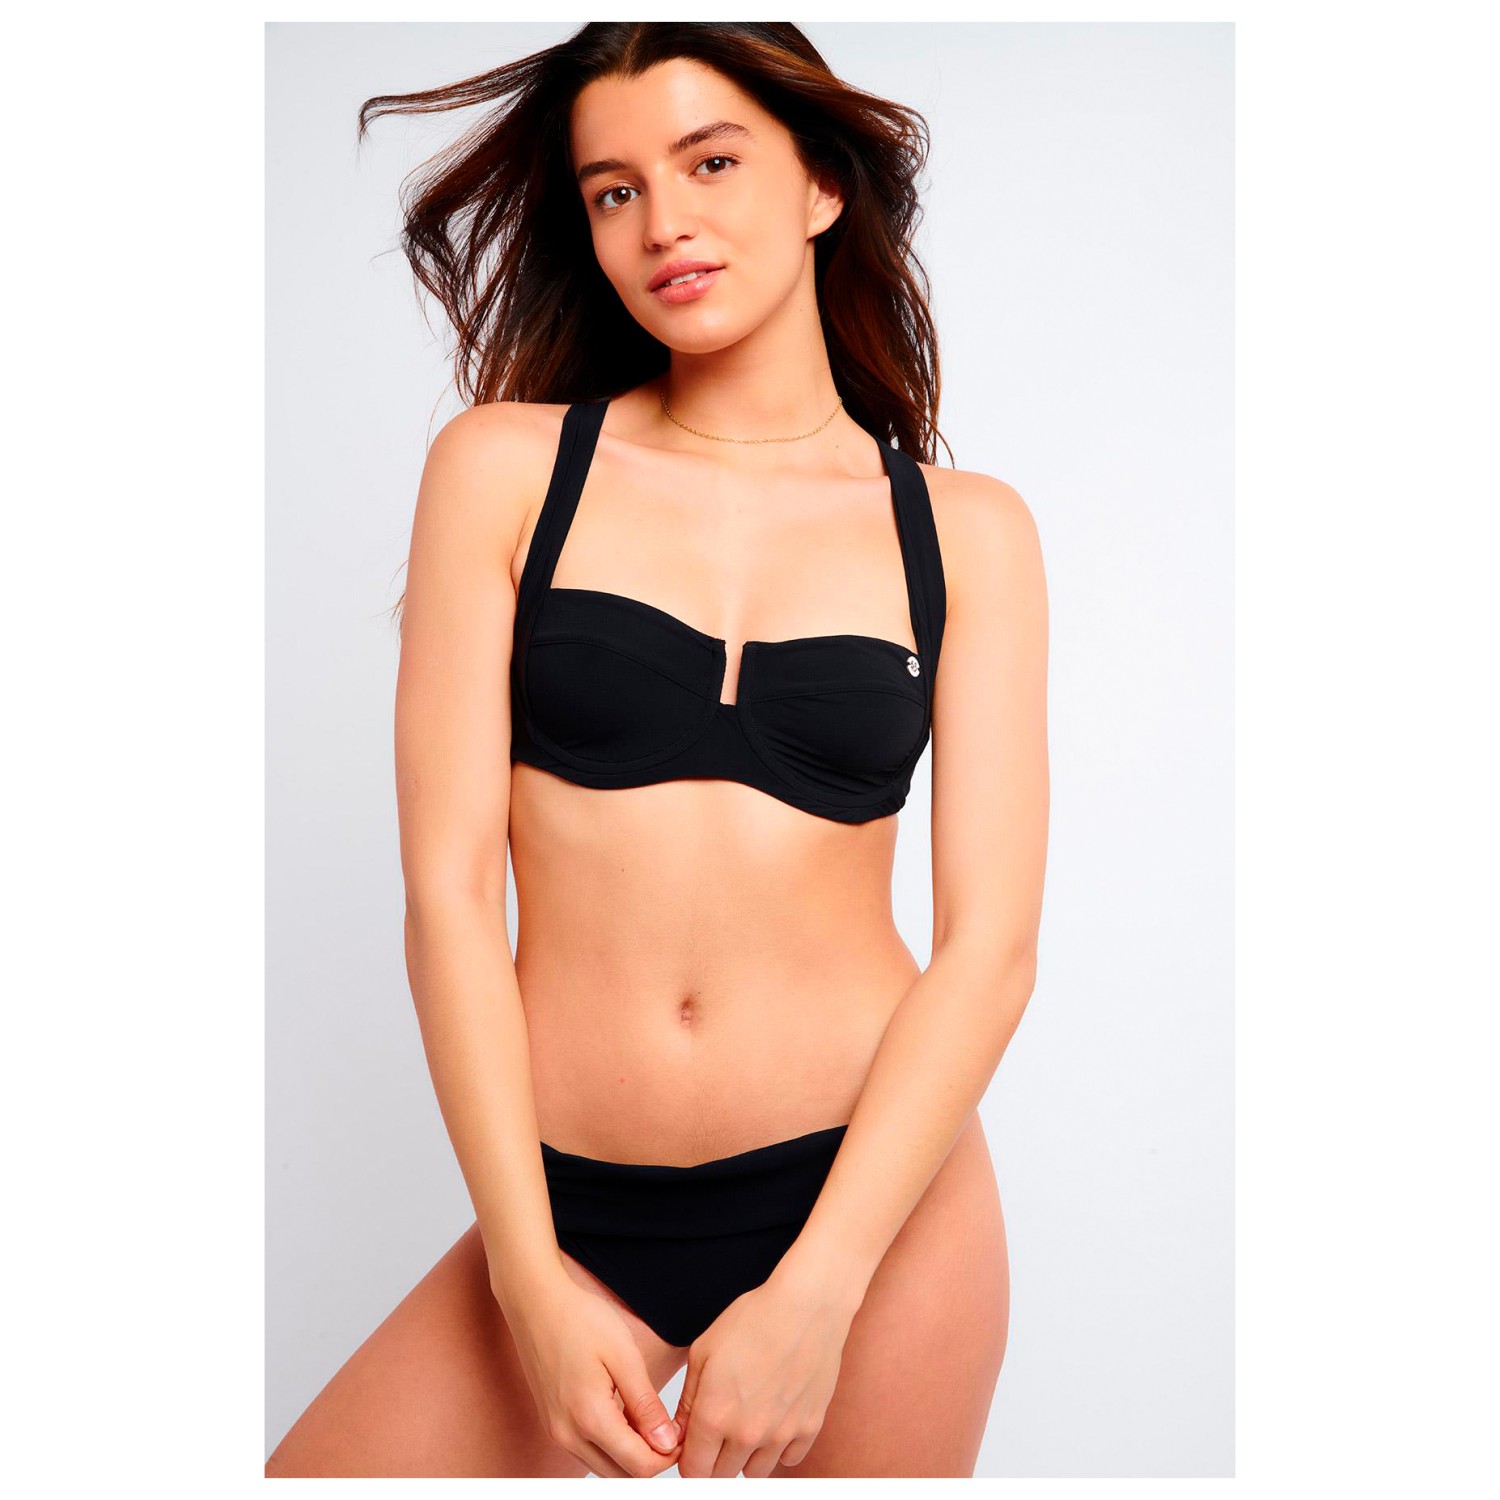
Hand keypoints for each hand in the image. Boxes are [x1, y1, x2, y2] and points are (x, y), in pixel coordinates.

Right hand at [498, 1270, 683, 1477]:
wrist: (535, 1303)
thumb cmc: (578, 1319)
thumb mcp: (623, 1355)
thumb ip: (645, 1404)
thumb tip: (666, 1442)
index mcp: (589, 1418)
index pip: (640, 1467)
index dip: (668, 1455)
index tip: (681, 1432)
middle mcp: (568, 1435)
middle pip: (622, 1476)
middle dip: (651, 1458)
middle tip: (669, 1427)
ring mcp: (557, 1432)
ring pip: (604, 1467)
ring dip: (630, 1454)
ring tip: (647, 1417)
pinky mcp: (553, 1425)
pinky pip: (588, 1451)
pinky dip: (611, 1444)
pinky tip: (624, 1414)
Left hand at [671, 1257, 859, 1477]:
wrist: (807, 1305)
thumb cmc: (755, 1318)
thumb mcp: (704, 1350)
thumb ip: (688, 1401)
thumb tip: (678, 1434)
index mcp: (715, 1414)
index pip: (693, 1471)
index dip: (689, 1461)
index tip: (693, 1447)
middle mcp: (747, 1433)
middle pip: (721, 1477)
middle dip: (714, 1458)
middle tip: (718, 1429)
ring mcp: (781, 1434)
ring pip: (754, 1473)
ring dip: (745, 1457)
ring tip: (747, 1421)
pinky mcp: (809, 1428)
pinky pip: (788, 1460)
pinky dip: (778, 1448)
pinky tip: (774, 1419)